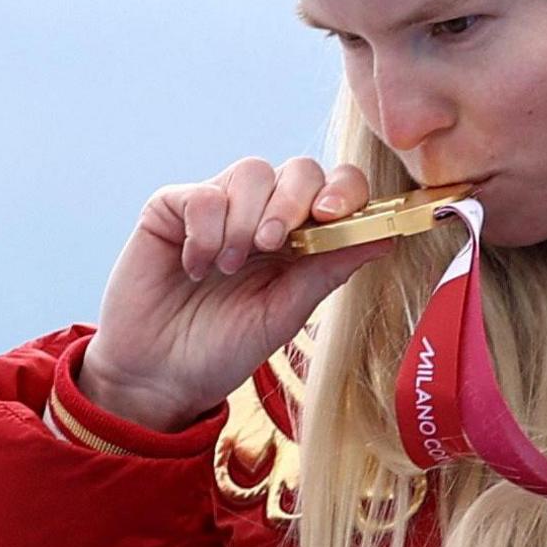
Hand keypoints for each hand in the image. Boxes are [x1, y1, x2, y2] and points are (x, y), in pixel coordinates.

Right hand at [81, 157, 388, 431]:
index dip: (345, 191)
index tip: (333, 216)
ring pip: (252, 171)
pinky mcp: (172, 208)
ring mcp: (219, 206)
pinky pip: (203, 194)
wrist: (159, 376)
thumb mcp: (284, 314)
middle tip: (273, 245)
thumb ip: (328, 271)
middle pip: (300, 169)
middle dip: (294, 201)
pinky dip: (204, 231)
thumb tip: (386, 237)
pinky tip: (195, 267)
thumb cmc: (225, 348)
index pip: (338, 189)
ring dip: (246, 221)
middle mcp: (264, 213)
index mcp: (301, 237)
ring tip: (229, 268)